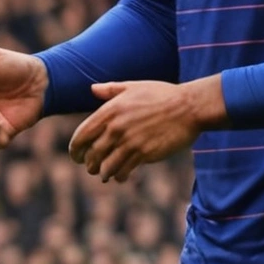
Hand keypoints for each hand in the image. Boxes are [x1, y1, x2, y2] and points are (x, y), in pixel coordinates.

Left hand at [69, 77, 226, 183]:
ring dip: (103, 173)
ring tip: (105, 174)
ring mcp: (130, 142)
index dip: (75, 149)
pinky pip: (124, 171)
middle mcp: (116, 127)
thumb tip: (92, 89)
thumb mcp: (133, 87)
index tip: (76, 156)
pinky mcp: (144, 154)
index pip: (82, 135)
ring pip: (106, 166)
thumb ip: (110, 90)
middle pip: (92, 154)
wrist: (188, 107)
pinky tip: (121, 177)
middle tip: (90, 167)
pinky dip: (119, 176)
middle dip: (89, 164)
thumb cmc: (161, 95)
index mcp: (110, 111)